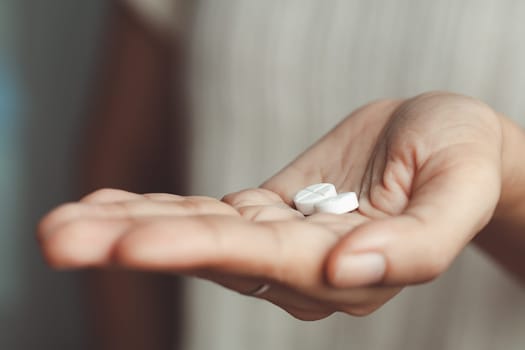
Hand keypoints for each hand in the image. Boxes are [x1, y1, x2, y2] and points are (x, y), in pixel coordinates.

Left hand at [38, 92, 502, 318]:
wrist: (446, 143)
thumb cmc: (460, 158)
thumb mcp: (459, 188)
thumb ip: (418, 243)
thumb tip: (348, 271)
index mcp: (351, 266)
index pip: (264, 261)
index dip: (200, 248)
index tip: (132, 242)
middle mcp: (306, 266)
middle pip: (213, 256)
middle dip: (136, 244)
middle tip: (58, 238)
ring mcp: (280, 240)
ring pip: (198, 235)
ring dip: (129, 227)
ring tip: (61, 224)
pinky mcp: (267, 213)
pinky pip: (205, 213)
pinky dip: (156, 209)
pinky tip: (108, 206)